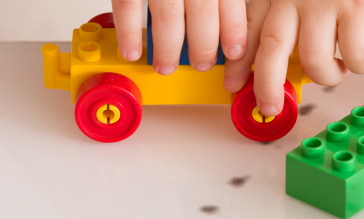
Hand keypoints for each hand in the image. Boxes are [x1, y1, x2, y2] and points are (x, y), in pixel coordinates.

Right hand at [111, 0, 247, 73]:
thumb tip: (228, 22)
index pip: (232, 2)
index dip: (235, 32)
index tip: (236, 53)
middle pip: (203, 14)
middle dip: (204, 47)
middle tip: (203, 64)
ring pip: (168, 17)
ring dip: (168, 49)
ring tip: (167, 66)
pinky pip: (128, 7)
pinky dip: (130, 34)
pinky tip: (133, 52)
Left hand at [223, 0, 363, 116]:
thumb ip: (289, 21)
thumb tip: (275, 66)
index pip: (249, 29)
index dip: (238, 62)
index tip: (234, 84)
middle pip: (271, 48)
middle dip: (267, 86)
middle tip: (270, 106)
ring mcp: (327, 2)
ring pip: (313, 59)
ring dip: (327, 76)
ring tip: (337, 71)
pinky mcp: (359, 9)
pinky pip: (353, 56)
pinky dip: (359, 65)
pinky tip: (359, 58)